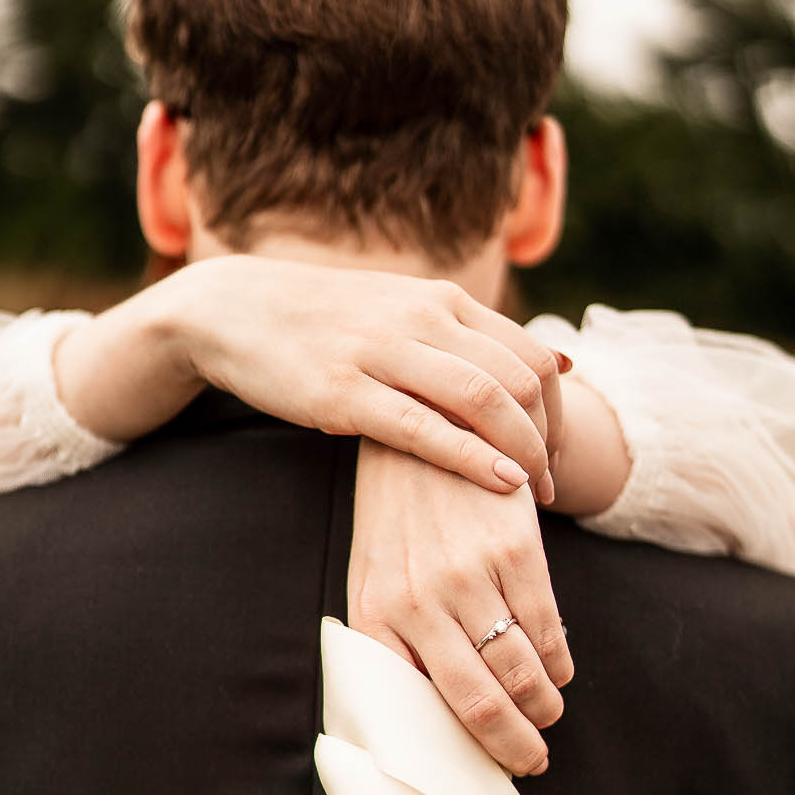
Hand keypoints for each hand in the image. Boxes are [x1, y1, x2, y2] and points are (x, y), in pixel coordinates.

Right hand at [167, 256, 566, 498]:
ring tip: (536, 494)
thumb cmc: (329, 323)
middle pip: (519, 379)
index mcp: (443, 300)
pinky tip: (501, 484)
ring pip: (483, 398)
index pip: (532, 354)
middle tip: (553, 484)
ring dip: (522, 452)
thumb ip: (475, 339)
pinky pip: (423, 427)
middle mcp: (422, 319)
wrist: (234, 309)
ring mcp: (382, 353)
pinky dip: (472, 457)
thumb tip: (559, 361)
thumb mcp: (407, 313)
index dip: (560, 410)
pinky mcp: (343, 393)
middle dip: (548, 438)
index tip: (558, 452)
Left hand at [348, 443, 573, 775]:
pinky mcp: (514, 549)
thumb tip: (424, 722)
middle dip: (515, 748)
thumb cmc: (396, 524)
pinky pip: (547, 628)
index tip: (484, 770)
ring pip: (522, 672)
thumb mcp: (373, 581)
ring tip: (548, 714)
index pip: (419, 711)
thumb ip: (394, 644)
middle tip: (532, 762)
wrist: (422, 431)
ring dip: (544, 707)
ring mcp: (468, 575)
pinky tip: (558, 671)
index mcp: (376, 618)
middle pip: (481, 704)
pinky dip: (559, 662)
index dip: (458, 753)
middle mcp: (419, 602)